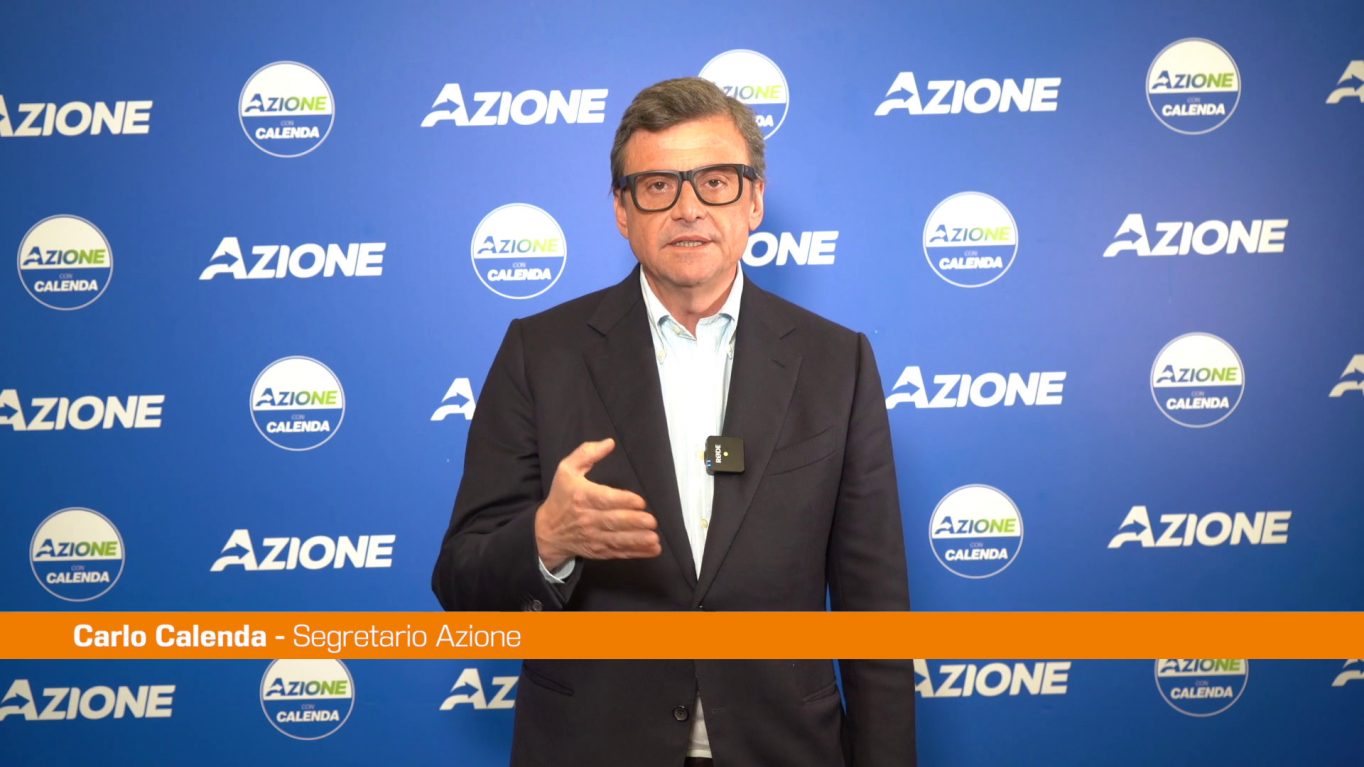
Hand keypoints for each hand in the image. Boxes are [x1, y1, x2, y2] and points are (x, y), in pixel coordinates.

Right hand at [535, 438, 660, 570]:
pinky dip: (636, 552)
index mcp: (581, 496)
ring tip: (654, 539)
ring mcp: (593, 537)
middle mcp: (587, 518)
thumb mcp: (567, 469)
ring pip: (618, 540)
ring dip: (638, 540)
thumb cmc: (561, 496)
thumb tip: (609, 443)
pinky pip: (619, 552)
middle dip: (634, 522)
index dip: (623, 501)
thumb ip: (587, 453)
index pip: (604, 499)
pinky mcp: (599, 550)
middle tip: (652, 521)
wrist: (547, 531)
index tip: (640, 502)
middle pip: (613, 521)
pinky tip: (652, 549)